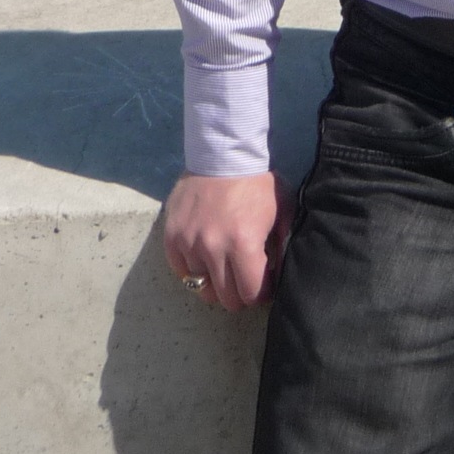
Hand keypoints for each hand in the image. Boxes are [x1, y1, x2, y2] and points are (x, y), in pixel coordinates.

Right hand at [161, 170, 290, 310]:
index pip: (250, 293)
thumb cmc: (256, 183)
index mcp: (243, 244)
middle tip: (243, 282)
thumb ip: (281, 246)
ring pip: (201, 288)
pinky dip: (193, 271)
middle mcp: (213, 248)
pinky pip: (181, 271)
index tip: (262, 287)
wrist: (221, 155)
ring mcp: (189, 243)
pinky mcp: (172, 236)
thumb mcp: (282, 211)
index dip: (259, 295)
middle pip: (225, 298)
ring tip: (223, 272)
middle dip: (239, 295)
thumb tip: (277, 276)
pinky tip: (205, 261)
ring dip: (215, 284)